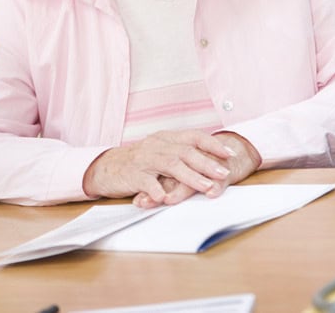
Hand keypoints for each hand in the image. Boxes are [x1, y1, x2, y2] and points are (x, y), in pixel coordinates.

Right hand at [82, 129, 259, 206]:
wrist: (106, 168)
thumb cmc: (139, 163)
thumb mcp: (161, 153)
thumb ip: (182, 156)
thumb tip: (214, 162)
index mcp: (165, 139)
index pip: (192, 136)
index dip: (212, 144)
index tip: (229, 154)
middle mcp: (156, 145)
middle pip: (184, 151)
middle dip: (206, 163)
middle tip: (223, 174)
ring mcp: (143, 159)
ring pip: (170, 164)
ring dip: (190, 176)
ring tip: (206, 187)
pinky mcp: (131, 175)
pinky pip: (146, 181)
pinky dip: (156, 190)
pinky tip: (165, 199)